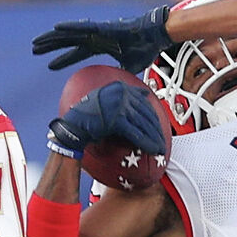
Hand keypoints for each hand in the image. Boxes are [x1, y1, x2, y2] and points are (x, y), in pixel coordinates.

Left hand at [31, 4, 173, 71]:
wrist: (157, 37)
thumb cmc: (146, 48)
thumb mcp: (129, 67)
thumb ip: (120, 75)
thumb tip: (119, 90)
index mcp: (100, 46)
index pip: (76, 53)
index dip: (63, 59)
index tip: (49, 66)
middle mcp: (95, 38)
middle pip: (67, 42)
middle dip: (51, 46)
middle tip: (34, 50)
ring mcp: (98, 31)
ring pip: (70, 34)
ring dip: (52, 38)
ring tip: (36, 42)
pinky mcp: (103, 27)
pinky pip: (83, 27)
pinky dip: (70, 27)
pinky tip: (56, 28)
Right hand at [49, 79, 167, 156]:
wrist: (74, 126)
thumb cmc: (89, 116)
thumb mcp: (108, 99)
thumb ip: (125, 95)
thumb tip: (145, 95)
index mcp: (121, 87)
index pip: (144, 103)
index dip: (154, 118)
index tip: (159, 128)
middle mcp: (121, 93)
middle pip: (146, 114)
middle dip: (156, 130)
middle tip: (163, 141)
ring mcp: (119, 105)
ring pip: (143, 124)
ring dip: (154, 138)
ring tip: (160, 148)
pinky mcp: (117, 119)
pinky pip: (136, 133)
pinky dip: (147, 143)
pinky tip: (153, 149)